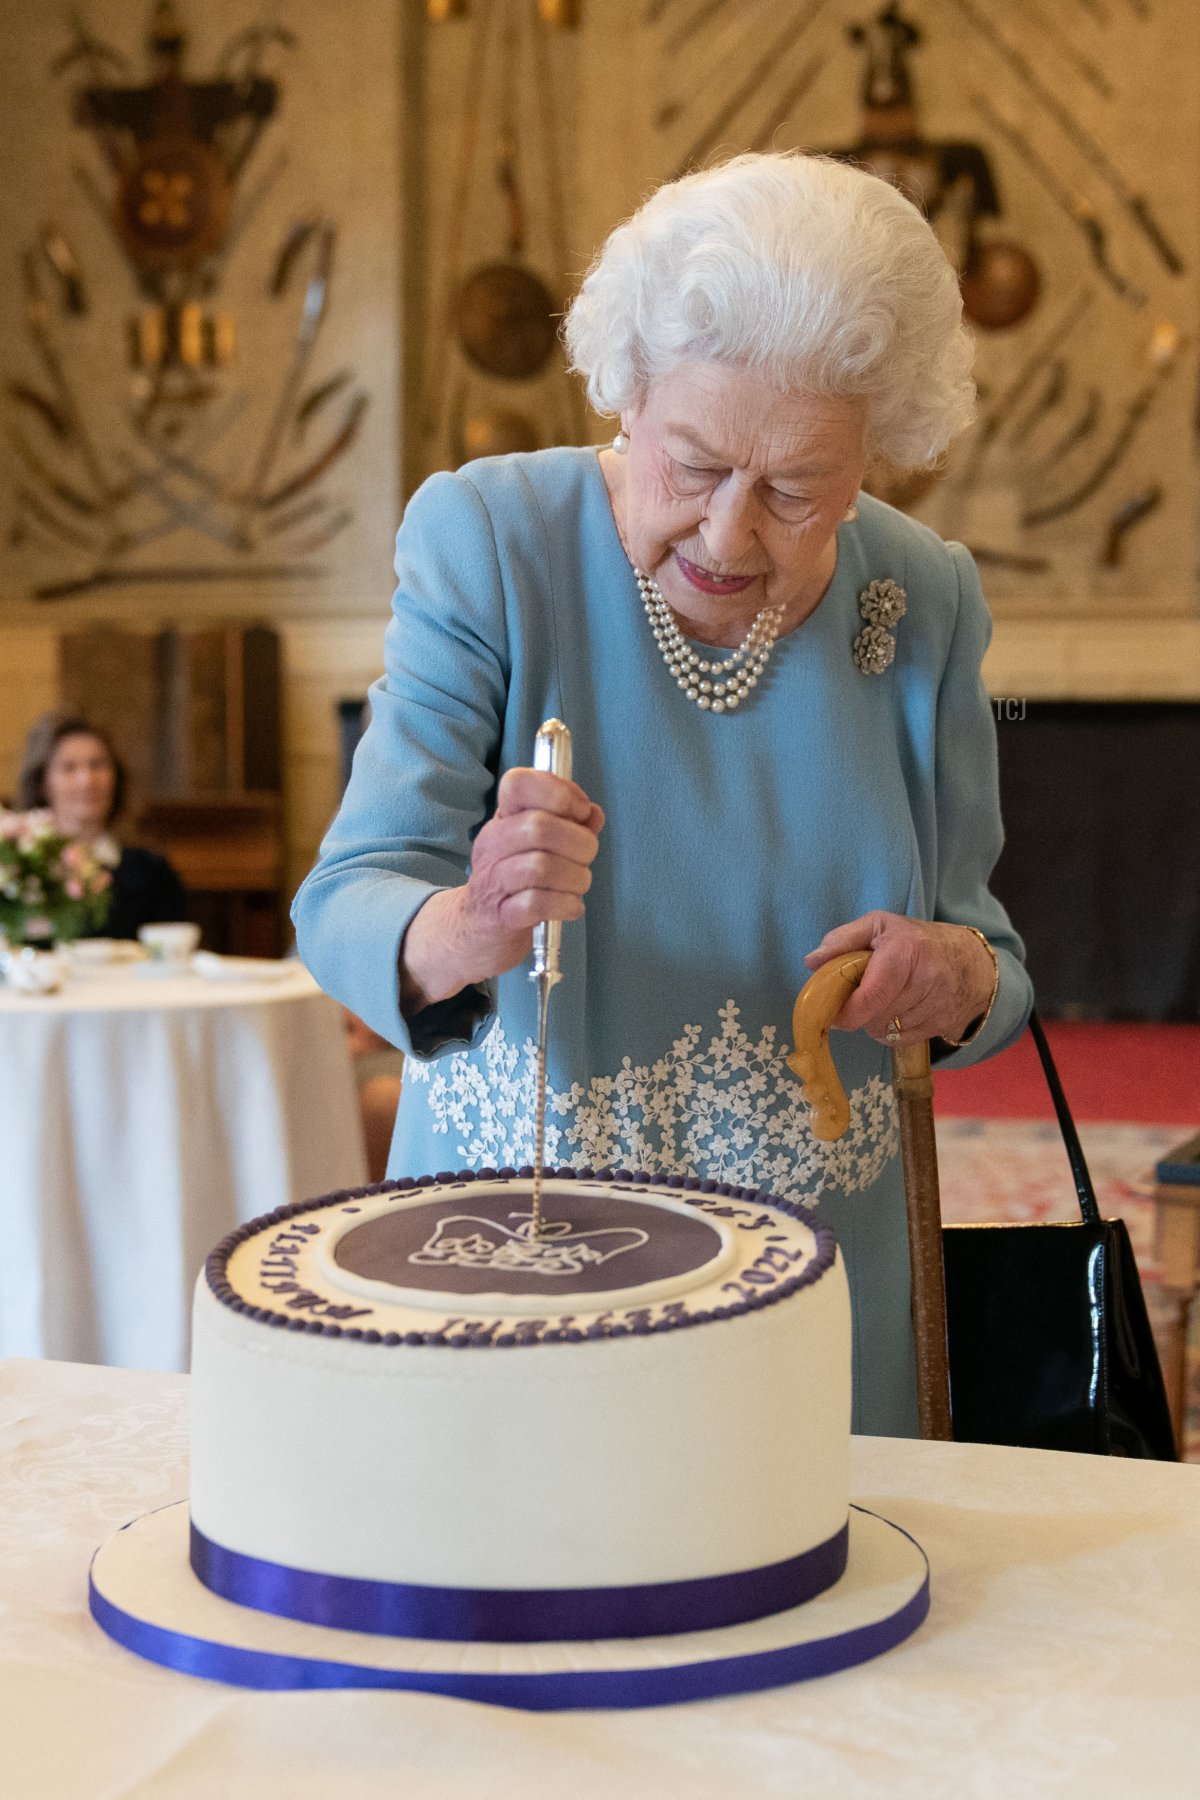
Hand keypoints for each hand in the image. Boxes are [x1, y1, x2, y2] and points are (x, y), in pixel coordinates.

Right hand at [400, 769, 604, 1012]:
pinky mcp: (500, 915)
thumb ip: (570, 825)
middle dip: (580, 842)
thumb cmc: (514, 882)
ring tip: (578, 885)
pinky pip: (536, 904)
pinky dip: (565, 905)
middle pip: (539, 827)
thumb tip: (593, 814)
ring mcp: (493, 880)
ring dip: (576, 877)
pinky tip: (571, 907)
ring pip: (541, 867)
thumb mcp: (539, 846)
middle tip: (585, 858)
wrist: (476, 930)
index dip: (559, 792)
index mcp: (503, 819)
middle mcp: (493, 844)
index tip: (579, 812)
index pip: (519, 783)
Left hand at [803, 911, 995, 1046]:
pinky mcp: (945, 1023)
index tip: (835, 1014)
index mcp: (907, 949)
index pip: (873, 994)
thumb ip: (843, 940)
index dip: (848, 1011)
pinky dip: (893, 1031)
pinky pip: (902, 1039)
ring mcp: (940, 1003)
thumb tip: (812, 962)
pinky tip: (899, 1011)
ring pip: (888, 1031)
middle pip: (877, 1017)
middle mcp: (928, 977)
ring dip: (877, 1022)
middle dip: (862, 1012)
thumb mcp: (879, 925)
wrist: (971, 960)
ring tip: (885, 1000)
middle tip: (863, 996)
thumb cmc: (914, 940)